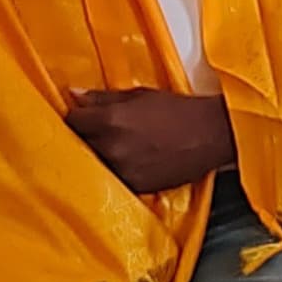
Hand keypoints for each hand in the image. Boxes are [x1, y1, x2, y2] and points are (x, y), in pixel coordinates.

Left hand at [65, 87, 235, 194]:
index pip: (72, 122)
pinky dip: (115, 170)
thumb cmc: (176, 111)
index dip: (76, 118)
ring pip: (94, 164)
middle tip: (97, 132)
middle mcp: (111, 148)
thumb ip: (103, 97)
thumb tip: (74, 95)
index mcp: (110, 121)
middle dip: (84, 137)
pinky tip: (128, 161)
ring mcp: (122, 171)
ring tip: (115, 147)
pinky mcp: (134, 187)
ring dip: (98, 155)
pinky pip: (112, 178)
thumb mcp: (138, 95)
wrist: (209, 135)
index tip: (82, 118)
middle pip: (79, 145)